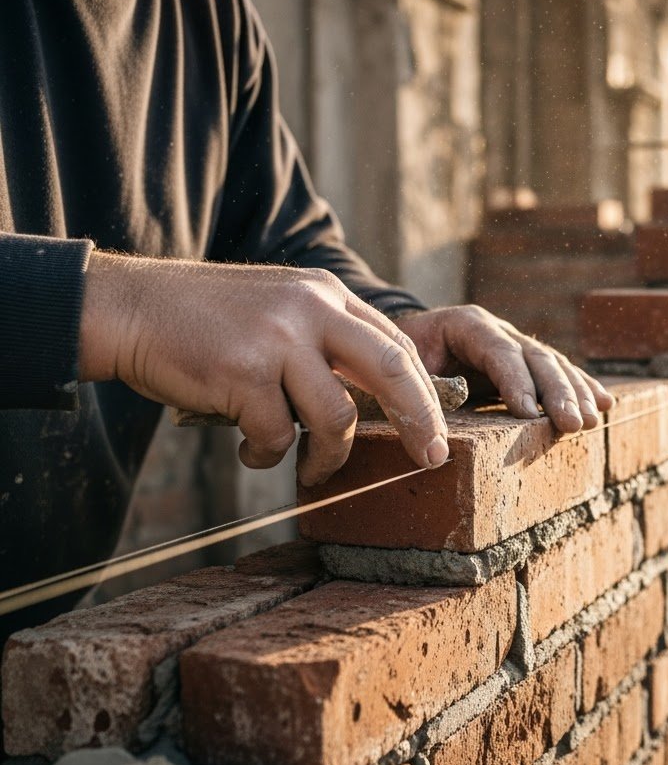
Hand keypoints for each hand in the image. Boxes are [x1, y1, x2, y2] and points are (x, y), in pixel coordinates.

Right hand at [78, 253, 446, 485]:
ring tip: (308, 470)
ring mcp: (277, 339)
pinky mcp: (243, 372)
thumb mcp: (281, 310)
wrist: (133, 309)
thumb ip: (326, 342)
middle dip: (420, 420)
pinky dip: (267, 454)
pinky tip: (249, 447)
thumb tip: (373, 402)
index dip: (424, 393)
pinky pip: (276, 435)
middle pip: (392, 370)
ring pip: (336, 416)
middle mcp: (310, 309)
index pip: (397, 345)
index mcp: (326, 294)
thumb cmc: (210, 322)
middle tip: (432, 459)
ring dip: (327, 457)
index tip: (437, 432)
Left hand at [394, 305, 613, 432]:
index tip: (529, 414)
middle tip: (572, 423)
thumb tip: (439, 429)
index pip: (498, 352)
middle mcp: (499, 331)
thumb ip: (425, 392)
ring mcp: (516, 345)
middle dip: (557, 392)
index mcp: (467, 325)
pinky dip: (583, 388)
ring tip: (591, 421)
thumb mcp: (403, 369)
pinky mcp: (526, 365)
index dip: (516, 382)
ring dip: (576, 394)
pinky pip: (558, 374)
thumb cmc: (401, 359)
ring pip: (554, 366)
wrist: (407, 340)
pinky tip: (606, 404)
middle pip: (536, 358)